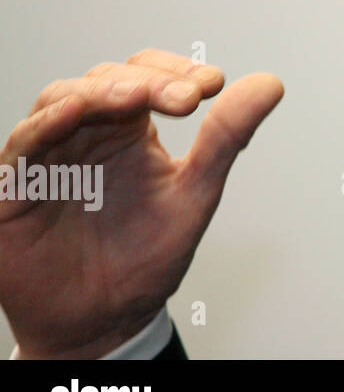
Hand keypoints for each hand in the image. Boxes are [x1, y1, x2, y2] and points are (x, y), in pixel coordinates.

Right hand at [0, 48, 282, 357]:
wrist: (105, 321)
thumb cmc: (145, 257)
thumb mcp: (195, 194)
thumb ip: (226, 139)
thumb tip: (269, 85)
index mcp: (131, 130)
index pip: (148, 75)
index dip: (177, 71)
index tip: (214, 84)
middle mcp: (88, 134)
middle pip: (108, 79)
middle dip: (149, 81)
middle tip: (187, 97)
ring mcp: (49, 156)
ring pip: (62, 99)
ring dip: (102, 91)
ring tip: (139, 97)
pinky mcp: (14, 188)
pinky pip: (23, 144)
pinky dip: (48, 123)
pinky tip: (78, 111)